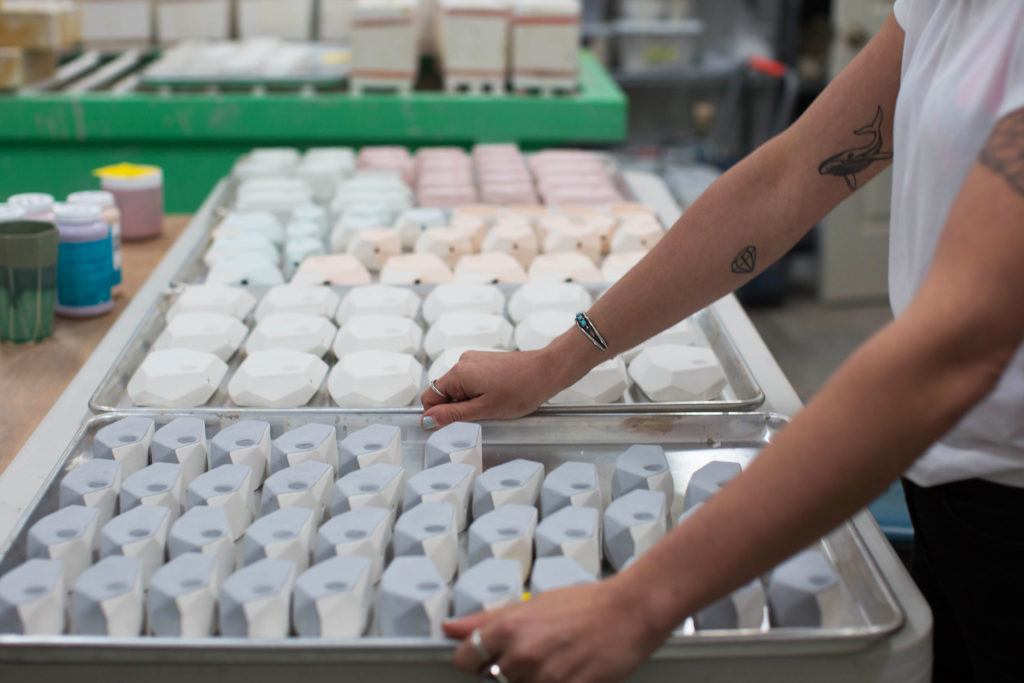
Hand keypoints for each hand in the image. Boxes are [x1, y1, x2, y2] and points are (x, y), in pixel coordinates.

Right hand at [420, 349, 564, 429]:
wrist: (547, 371)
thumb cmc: (522, 389)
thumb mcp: (484, 409)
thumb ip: (453, 415)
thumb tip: (427, 420)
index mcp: (458, 373)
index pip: (429, 397)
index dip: (439, 414)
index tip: (456, 423)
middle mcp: (462, 362)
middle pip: (444, 392)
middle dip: (457, 406)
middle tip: (481, 413)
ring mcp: (474, 359)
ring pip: (459, 387)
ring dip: (469, 400)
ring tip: (492, 403)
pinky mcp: (484, 361)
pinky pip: (471, 380)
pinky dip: (478, 391)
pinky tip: (496, 395)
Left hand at [444, 577, 665, 682]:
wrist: (630, 612)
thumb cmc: (585, 604)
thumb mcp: (532, 604)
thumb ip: (487, 620)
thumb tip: (449, 629)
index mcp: (509, 627)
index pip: (466, 658)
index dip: (475, 658)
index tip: (487, 656)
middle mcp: (523, 654)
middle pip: (494, 678)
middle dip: (510, 669)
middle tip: (538, 652)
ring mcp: (546, 678)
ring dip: (534, 680)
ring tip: (558, 660)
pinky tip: (570, 670)